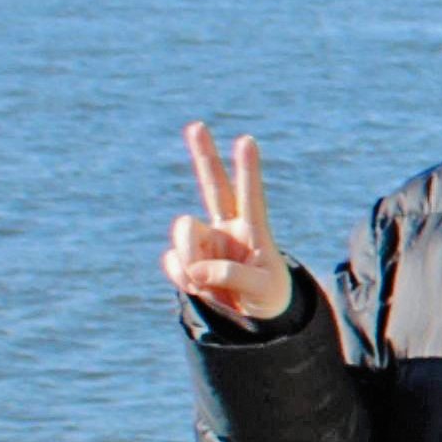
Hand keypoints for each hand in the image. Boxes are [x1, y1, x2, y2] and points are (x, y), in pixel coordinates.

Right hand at [163, 124, 297, 329]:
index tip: (247, 140)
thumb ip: (233, 276)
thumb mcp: (263, 290)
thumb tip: (197, 269)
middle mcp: (227, 226)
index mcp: (254, 228)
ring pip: (183, 232)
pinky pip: (173, 263)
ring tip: (210, 284)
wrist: (252, 316)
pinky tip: (199, 287)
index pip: (251, 195)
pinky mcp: (186, 259)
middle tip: (197, 125)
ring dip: (190, 258)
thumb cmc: (269, 295)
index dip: (248, 170)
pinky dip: (183, 279)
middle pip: (213, 184)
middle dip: (204, 155)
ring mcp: (204, 241)